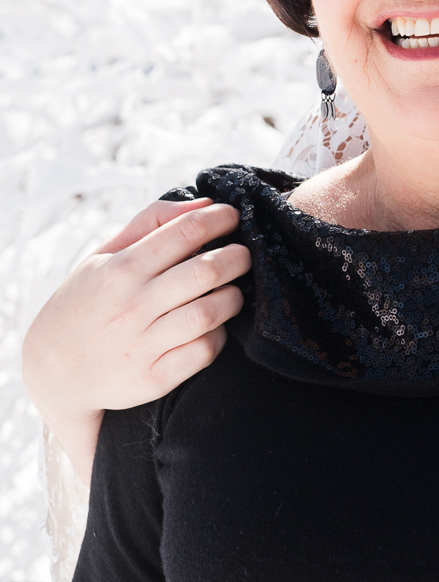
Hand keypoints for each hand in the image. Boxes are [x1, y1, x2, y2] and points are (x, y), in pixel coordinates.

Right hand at [22, 198, 250, 484]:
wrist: (52, 370)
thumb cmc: (85, 302)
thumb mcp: (103, 255)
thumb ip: (151, 222)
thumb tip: (203, 203)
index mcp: (121, 269)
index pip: (185, 232)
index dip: (220, 219)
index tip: (233, 217)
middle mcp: (133, 306)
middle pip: (206, 271)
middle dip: (237, 257)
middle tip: (244, 254)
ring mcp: (143, 344)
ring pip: (210, 313)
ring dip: (233, 298)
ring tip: (233, 291)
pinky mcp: (153, 378)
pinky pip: (204, 351)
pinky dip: (219, 336)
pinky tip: (214, 326)